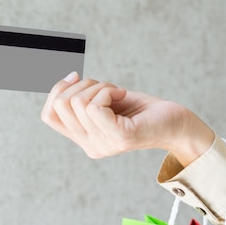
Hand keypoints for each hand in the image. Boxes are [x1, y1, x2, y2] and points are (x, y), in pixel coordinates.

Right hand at [41, 72, 214, 165]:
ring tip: (118, 92)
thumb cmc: (143, 110)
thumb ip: (85, 99)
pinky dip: (107, 90)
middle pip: (61, 104)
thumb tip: (66, 79)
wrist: (176, 123)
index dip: (56, 90)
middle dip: (83, 85)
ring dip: (99, 86)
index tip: (76, 77)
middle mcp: (90, 147)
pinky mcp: (120, 137)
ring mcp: (104, 144)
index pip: (48, 115)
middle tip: (108, 88)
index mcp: (84, 139)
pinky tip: (122, 94)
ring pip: (78, 102)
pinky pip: (94, 106)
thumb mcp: (107, 102)